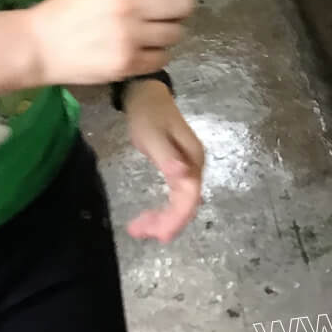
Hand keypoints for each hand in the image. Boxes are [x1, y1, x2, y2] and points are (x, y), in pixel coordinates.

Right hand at [24, 0, 197, 86]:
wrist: (40, 45)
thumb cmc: (70, 9)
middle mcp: (128, 6)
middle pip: (183, 3)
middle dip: (180, 5)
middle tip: (167, 9)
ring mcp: (129, 38)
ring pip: (177, 32)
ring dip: (169, 31)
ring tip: (150, 31)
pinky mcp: (127, 64)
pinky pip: (164, 57)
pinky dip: (157, 53)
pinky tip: (141, 49)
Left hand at [121, 80, 204, 242]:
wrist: (146, 96)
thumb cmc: (149, 115)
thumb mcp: (153, 135)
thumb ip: (167, 156)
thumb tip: (182, 176)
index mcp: (192, 159)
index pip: (189, 196)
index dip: (176, 218)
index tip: (160, 235)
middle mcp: (195, 167)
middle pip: (186, 204)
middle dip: (166, 223)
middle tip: (138, 233)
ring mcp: (188, 169)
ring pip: (180, 204)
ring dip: (162, 220)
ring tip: (137, 229)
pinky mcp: (178, 170)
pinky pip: (174, 197)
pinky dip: (161, 211)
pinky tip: (147, 218)